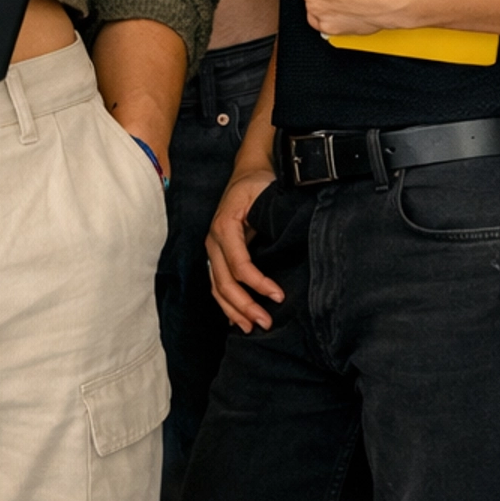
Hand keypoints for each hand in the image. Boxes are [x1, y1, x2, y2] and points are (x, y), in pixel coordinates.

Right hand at [207, 165, 283, 332]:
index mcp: (224, 225)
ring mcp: (212, 248)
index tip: (279, 296)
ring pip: (217, 287)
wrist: (246, 172)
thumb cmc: (258, 183)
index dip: (257, 283)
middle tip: (266, 322)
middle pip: (224, 281)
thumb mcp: (264, 193)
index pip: (238, 264)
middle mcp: (214, 240)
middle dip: (244, 305)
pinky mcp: (217, 254)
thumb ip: (269, 216)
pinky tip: (237, 320)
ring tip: (252, 328)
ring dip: (233, 310)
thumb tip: (286, 244)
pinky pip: (217, 283)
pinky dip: (226, 304)